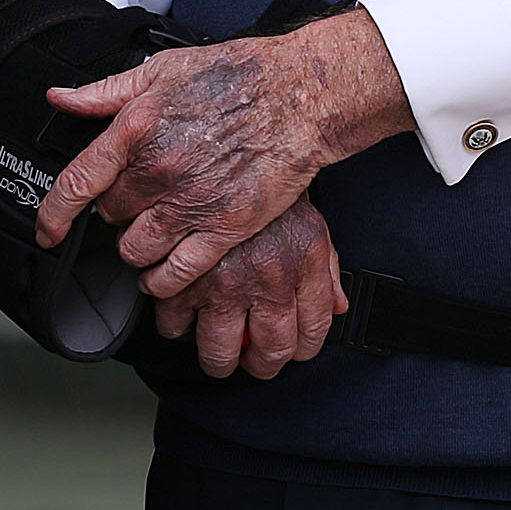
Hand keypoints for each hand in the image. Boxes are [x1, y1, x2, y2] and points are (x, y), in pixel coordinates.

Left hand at [35, 9, 410, 297]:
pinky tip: (167, 270)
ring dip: (138, 246)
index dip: (53, 214)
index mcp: (137, 128)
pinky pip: (176, 273)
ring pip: (136, 251)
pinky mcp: (224, 228)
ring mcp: (192, 203)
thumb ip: (107, 91)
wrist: (299, 94)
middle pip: (109, 216)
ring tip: (154, 231)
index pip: (77, 183)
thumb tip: (61, 98)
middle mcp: (159, 169)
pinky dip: (164, 278)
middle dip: (117, 211)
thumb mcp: (163, 69)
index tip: (48, 231)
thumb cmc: (236, 76)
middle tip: (138, 199)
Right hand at [152, 194, 347, 379]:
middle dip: (261, 366)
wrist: (233, 144)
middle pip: (269, 352)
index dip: (301, 350)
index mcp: (304, 263)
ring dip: (217, 358)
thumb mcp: (311, 221)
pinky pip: (173, 321)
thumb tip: (337, 307)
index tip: (289, 350)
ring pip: (218, 349)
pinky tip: (180, 316)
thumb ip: (326, 269)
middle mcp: (268, 278)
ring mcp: (225, 280)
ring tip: (216, 351)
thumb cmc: (269, 181)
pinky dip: (173, 325)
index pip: (312, 332)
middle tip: (250, 361)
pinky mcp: (184, 275)